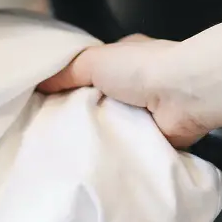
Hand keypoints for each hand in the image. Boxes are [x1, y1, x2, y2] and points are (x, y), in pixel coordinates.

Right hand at [38, 34, 210, 147]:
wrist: (183, 96)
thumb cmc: (139, 68)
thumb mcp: (92, 60)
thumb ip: (65, 72)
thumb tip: (39, 84)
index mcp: (124, 59)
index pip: (91, 72)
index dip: (70, 86)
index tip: (48, 103)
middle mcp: (136, 84)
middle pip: (99, 102)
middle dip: (80, 114)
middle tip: (52, 132)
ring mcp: (147, 112)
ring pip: (111, 125)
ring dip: (97, 136)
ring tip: (66, 151)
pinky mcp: (155, 137)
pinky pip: (127, 146)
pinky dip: (115, 153)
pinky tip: (93, 163)